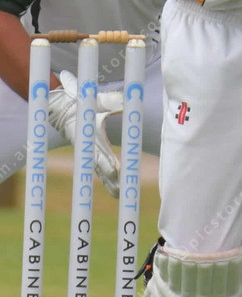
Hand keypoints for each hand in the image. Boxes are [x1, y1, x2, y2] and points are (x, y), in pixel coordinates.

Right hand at [48, 70, 123, 196]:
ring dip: (108, 183)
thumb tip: (124, 101)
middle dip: (110, 180)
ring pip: (99, 171)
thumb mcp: (97, 101)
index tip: (115, 171)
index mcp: (89, 136)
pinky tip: (115, 191)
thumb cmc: (82, 103)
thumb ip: (111, 102)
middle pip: (99, 167)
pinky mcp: (90, 153)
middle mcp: (88, 147)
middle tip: (120, 193)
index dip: (106, 162)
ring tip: (119, 196)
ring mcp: (88, 152)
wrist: (62, 107)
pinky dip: (105, 179)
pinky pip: (98, 169)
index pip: (99, 152)